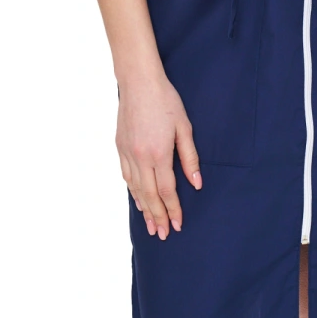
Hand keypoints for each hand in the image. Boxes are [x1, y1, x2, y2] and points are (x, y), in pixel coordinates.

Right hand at [116, 71, 201, 238]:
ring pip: (136, 189)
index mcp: (159, 153)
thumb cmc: (166, 101)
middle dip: (158, 217)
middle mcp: (140, 157)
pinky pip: (126, 176)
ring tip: (151, 226)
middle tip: (163, 235)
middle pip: (150, 195)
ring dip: (144, 209)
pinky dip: (133, 191)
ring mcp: (127, 153)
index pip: (167, 191)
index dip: (173, 210)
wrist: (139, 82)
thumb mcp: (184, 127)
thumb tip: (196, 184)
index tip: (178, 225)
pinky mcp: (120, 147)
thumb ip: (190, 158)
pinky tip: (138, 200)